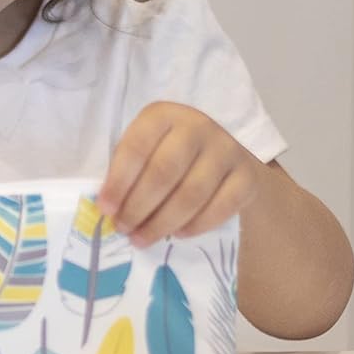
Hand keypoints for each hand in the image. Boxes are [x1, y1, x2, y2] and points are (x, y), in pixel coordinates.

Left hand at [96, 101, 261, 246]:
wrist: (217, 151)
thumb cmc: (166, 150)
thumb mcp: (144, 147)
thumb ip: (126, 171)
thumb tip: (108, 208)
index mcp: (163, 115)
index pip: (137, 148)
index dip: (119, 182)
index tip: (106, 210)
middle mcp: (198, 126)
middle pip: (164, 173)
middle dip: (138, 207)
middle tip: (124, 229)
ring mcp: (226, 150)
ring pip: (191, 194)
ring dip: (162, 223)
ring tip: (142, 239)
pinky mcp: (247, 176)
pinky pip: (222, 208)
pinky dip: (196, 226)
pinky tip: (177, 234)